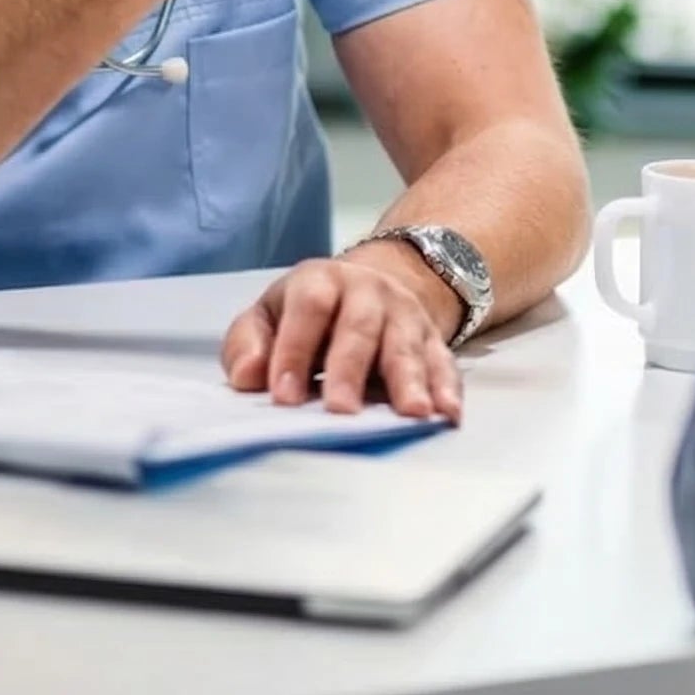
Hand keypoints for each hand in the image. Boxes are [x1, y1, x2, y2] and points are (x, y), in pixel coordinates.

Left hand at [222, 251, 464, 420]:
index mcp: (320, 281)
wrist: (368, 289)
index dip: (294, 350)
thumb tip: (248, 376)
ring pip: (406, 346)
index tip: (284, 397)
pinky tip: (446, 413)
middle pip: (360, 327)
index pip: (309, 308)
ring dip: (409, 381)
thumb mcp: (267, 317)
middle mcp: (368, 291)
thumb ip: (247, 345)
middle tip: (341, 410)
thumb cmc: (307, 315)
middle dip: (349, 370)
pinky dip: (446, 389)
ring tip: (412, 413)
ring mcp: (405, 315)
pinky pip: (443, 364)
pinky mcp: (433, 341)